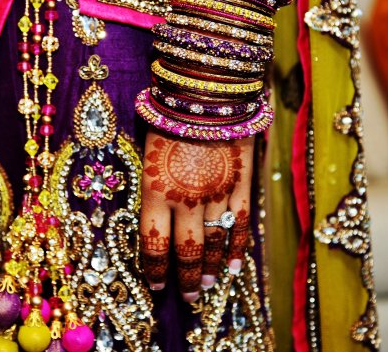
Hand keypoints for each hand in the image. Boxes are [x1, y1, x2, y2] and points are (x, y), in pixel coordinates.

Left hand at [139, 128, 253, 301]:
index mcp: (155, 191)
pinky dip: (236, 248)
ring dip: (208, 269)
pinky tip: (232, 266)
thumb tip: (153, 213)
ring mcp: (216, 195)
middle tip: (187, 296)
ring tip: (206, 287)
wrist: (207, 90)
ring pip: (213, 243)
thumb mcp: (147, 150)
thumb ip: (152, 184)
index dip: (155, 270)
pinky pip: (239, 225)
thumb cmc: (168, 114)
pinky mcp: (240, 185)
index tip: (156, 285)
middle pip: (185, 251)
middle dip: (185, 278)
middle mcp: (185, 200)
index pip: (153, 244)